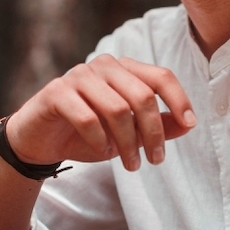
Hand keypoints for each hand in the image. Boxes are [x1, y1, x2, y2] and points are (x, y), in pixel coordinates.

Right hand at [4, 55, 196, 171]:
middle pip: (142, 96)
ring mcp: (78, 75)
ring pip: (117, 109)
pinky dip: (99, 141)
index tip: (190, 124)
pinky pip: (87, 118)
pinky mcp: (56, 92)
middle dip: (153, 133)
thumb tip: (189, 123)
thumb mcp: (128, 132)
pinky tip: (102, 152)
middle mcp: (103, 65)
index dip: (179, 100)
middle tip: (155, 160)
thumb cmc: (88, 133)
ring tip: (130, 164)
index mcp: (124, 69)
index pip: (160, 76)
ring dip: (127, 143)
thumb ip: (158, 125)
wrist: (39, 141)